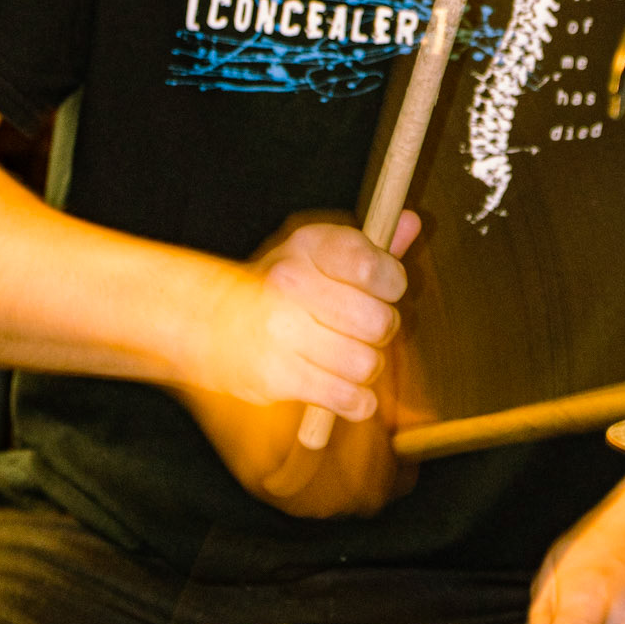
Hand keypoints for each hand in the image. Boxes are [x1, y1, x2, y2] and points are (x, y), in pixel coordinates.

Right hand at [194, 210, 417, 417]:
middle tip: (366, 329)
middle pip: (379, 321)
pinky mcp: (275, 375)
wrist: (212, 323)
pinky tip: (349, 389)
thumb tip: (412, 223)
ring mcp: (279, 330)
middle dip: (382, 330)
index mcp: (308, 245)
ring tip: (351, 357)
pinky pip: (345, 397)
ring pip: (367, 363)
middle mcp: (291, 282)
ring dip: (368, 366)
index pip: (373, 266)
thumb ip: (372, 245)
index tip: (385, 289)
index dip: (393, 283)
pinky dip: (357, 400)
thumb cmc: (286, 288)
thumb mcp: (323, 254)